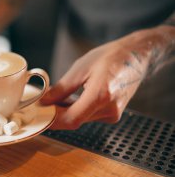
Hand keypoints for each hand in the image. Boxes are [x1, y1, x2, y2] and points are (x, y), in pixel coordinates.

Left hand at [42, 26, 173, 129]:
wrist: (136, 56)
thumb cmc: (110, 57)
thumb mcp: (80, 69)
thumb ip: (61, 89)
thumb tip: (44, 101)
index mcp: (101, 95)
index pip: (71, 119)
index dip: (52, 119)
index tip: (39, 113)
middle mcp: (109, 109)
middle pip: (75, 120)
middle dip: (55, 114)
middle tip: (41, 104)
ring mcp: (113, 114)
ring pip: (81, 119)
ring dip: (65, 112)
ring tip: (54, 99)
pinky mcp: (113, 114)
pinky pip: (89, 116)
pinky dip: (76, 110)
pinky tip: (68, 100)